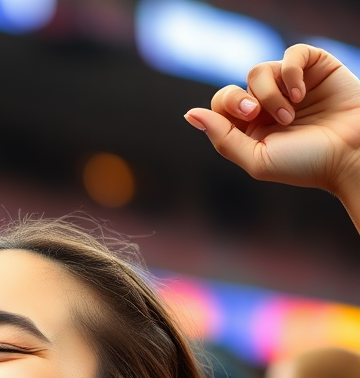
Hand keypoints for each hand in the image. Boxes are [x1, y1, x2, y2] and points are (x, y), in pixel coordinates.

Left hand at [185, 45, 359, 201]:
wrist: (350, 154)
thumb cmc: (305, 164)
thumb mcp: (257, 159)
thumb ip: (223, 138)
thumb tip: (191, 115)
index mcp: (251, 130)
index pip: (221, 106)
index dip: (226, 106)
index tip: (247, 116)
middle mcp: (267, 106)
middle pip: (236, 87)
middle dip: (242, 99)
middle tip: (259, 113)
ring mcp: (290, 86)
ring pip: (259, 71)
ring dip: (271, 93)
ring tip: (290, 114)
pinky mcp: (314, 68)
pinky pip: (291, 55)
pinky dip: (292, 72)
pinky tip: (302, 94)